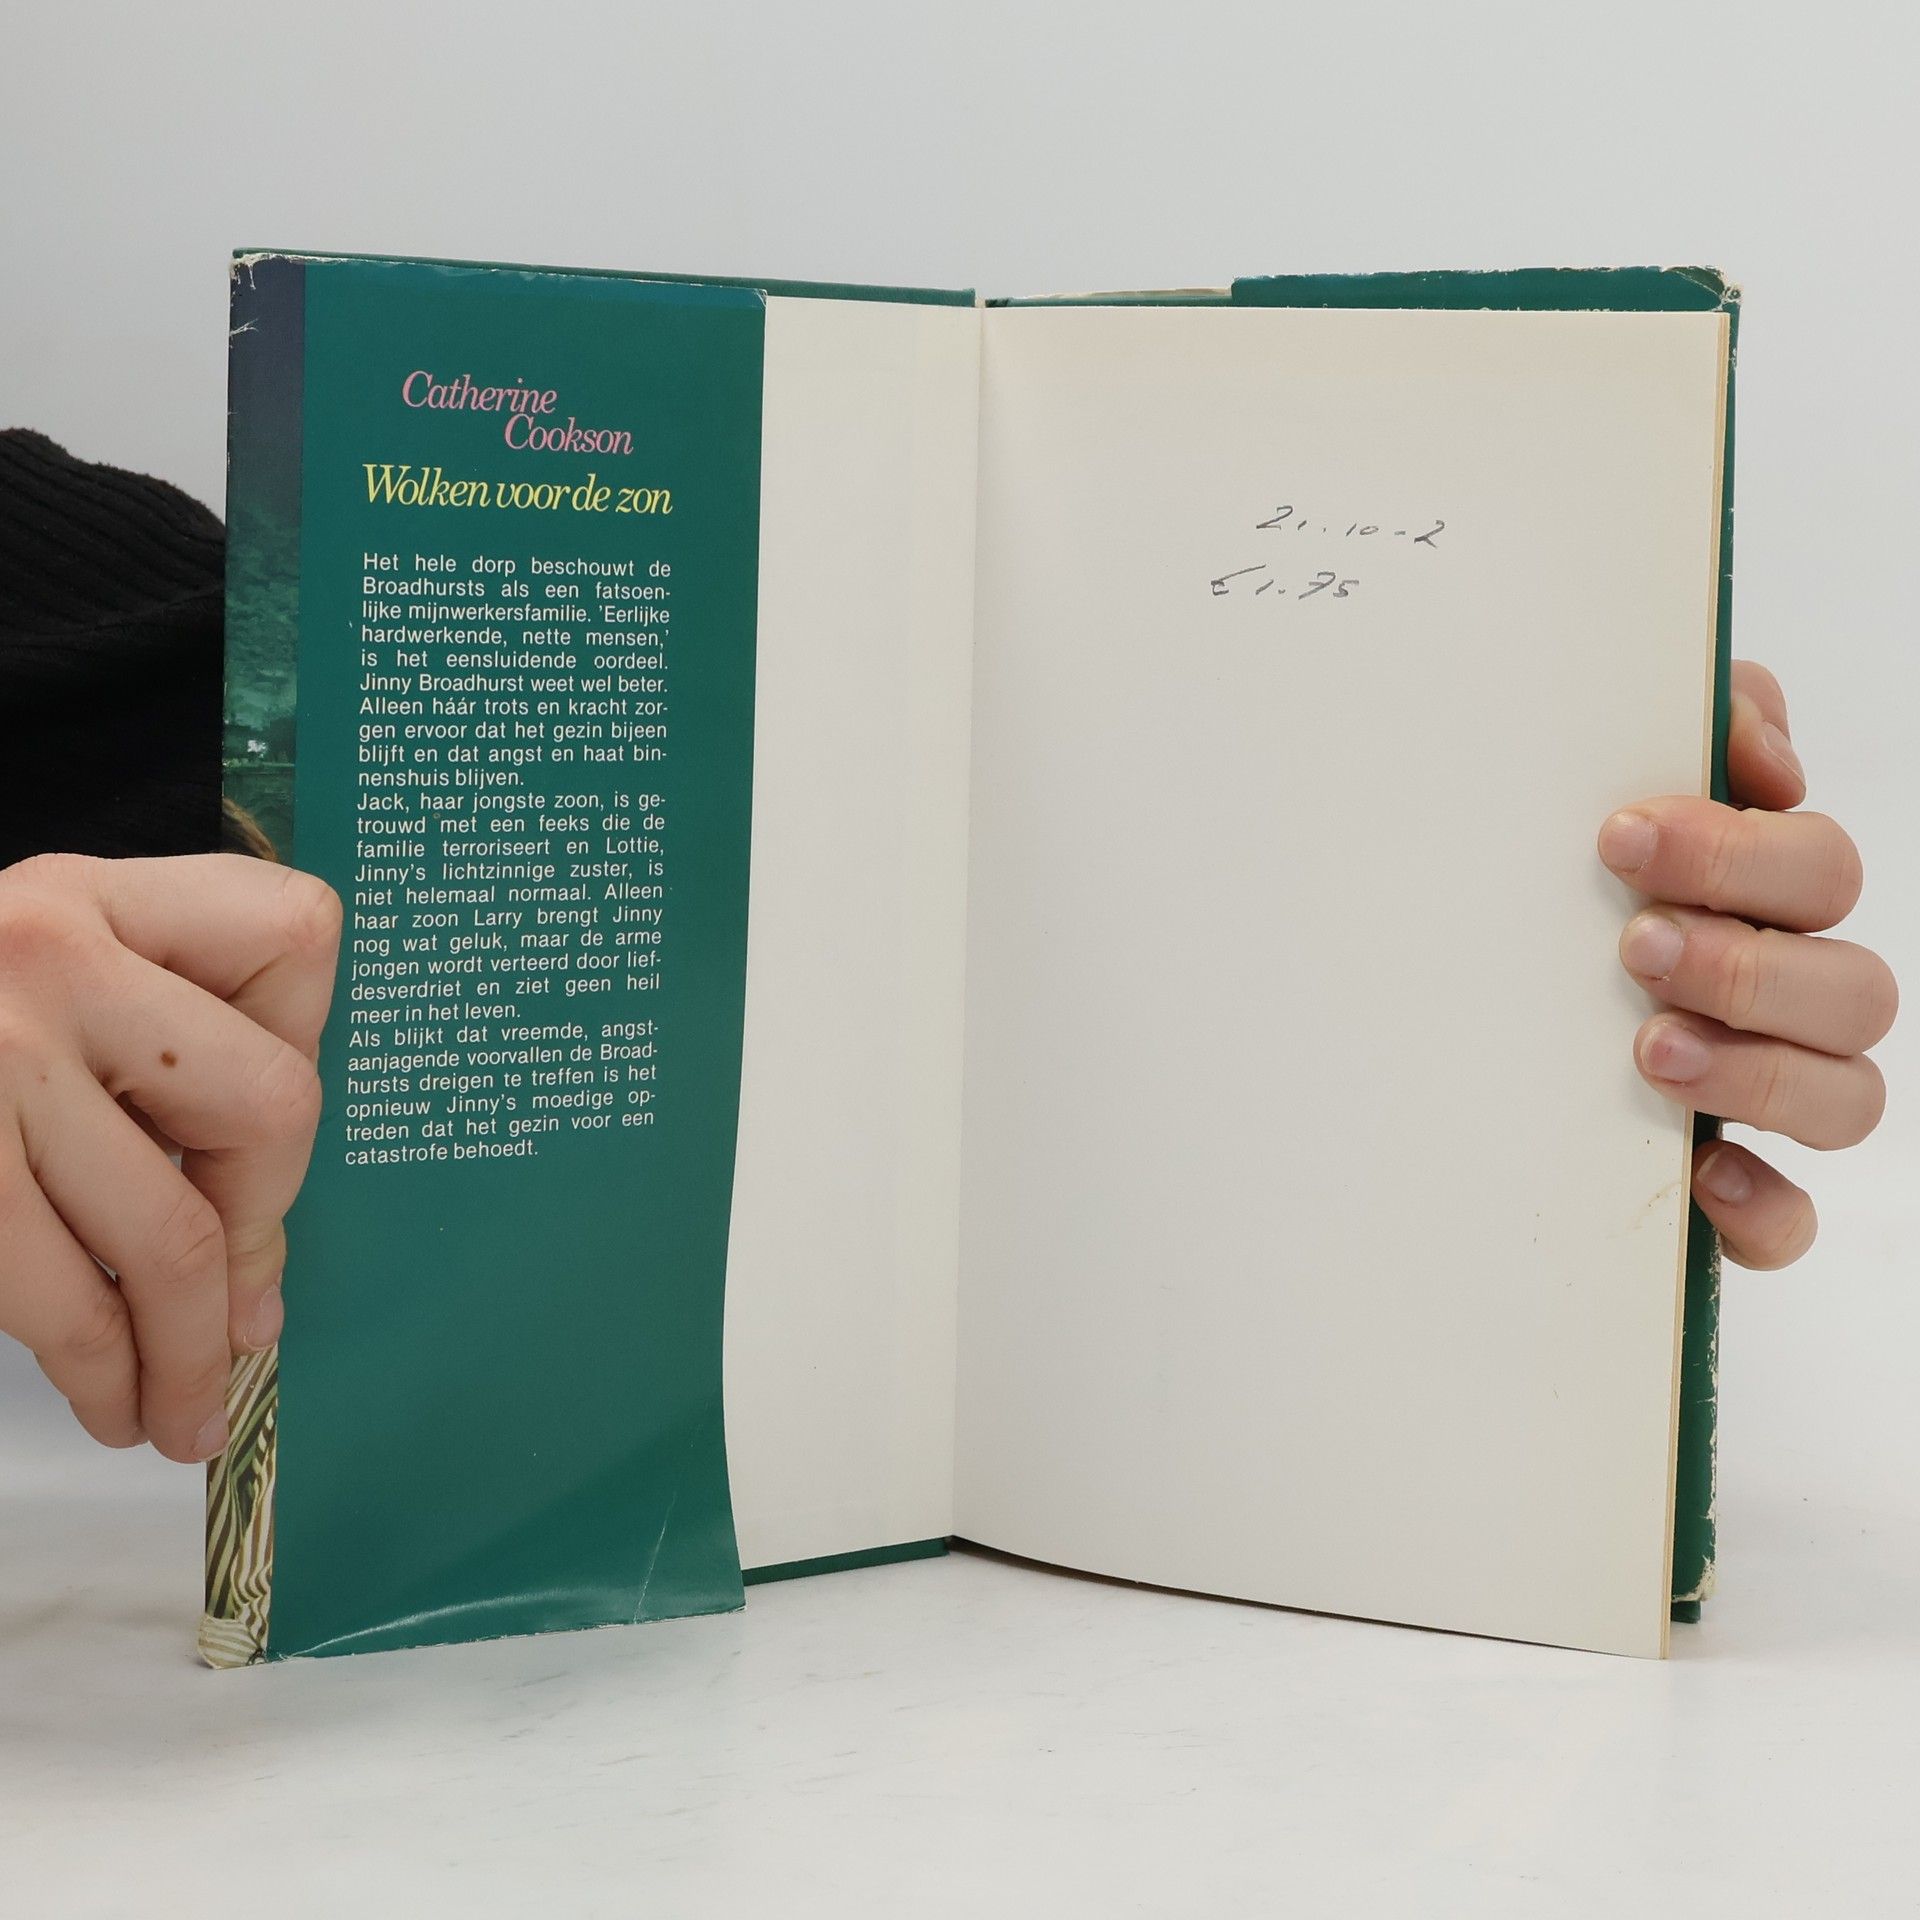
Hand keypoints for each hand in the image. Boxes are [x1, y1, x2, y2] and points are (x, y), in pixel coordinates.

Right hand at [0, 853, 339, 1458]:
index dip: (303, 1041)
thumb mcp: (34, 983)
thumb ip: (152, 1058)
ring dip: (188, 1353)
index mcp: (94, 895)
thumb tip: (254, 1277)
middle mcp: (47, 957)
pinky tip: (113, 1399)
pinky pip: (62, 1297)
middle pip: (268, 1105)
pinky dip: (106, 1371)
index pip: (293, 939)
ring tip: (183, 1412)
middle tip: (236, 1308)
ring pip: (171, 1236)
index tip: (259, 1126)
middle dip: (262, 1231)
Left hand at [1599, 662, 1894, 1268]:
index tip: (1619, 836)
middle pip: (1857, 990)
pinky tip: (1699, 1174)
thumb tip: (1758, 749)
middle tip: (1632, 946)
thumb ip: (1692, 729)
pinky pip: (1791, 1222)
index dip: (1742, 854)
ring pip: (1849, 1100)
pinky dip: (1763, 1208)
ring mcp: (1767, 1100)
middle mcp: (1786, 1001)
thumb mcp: (1588, 783)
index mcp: (1766, 903)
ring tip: (1648, 1050)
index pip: (1819, 872)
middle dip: (1747, 964)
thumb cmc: (1545, 883)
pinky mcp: (1730, 1191)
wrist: (1435, 1014)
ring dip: (1759, 1073)